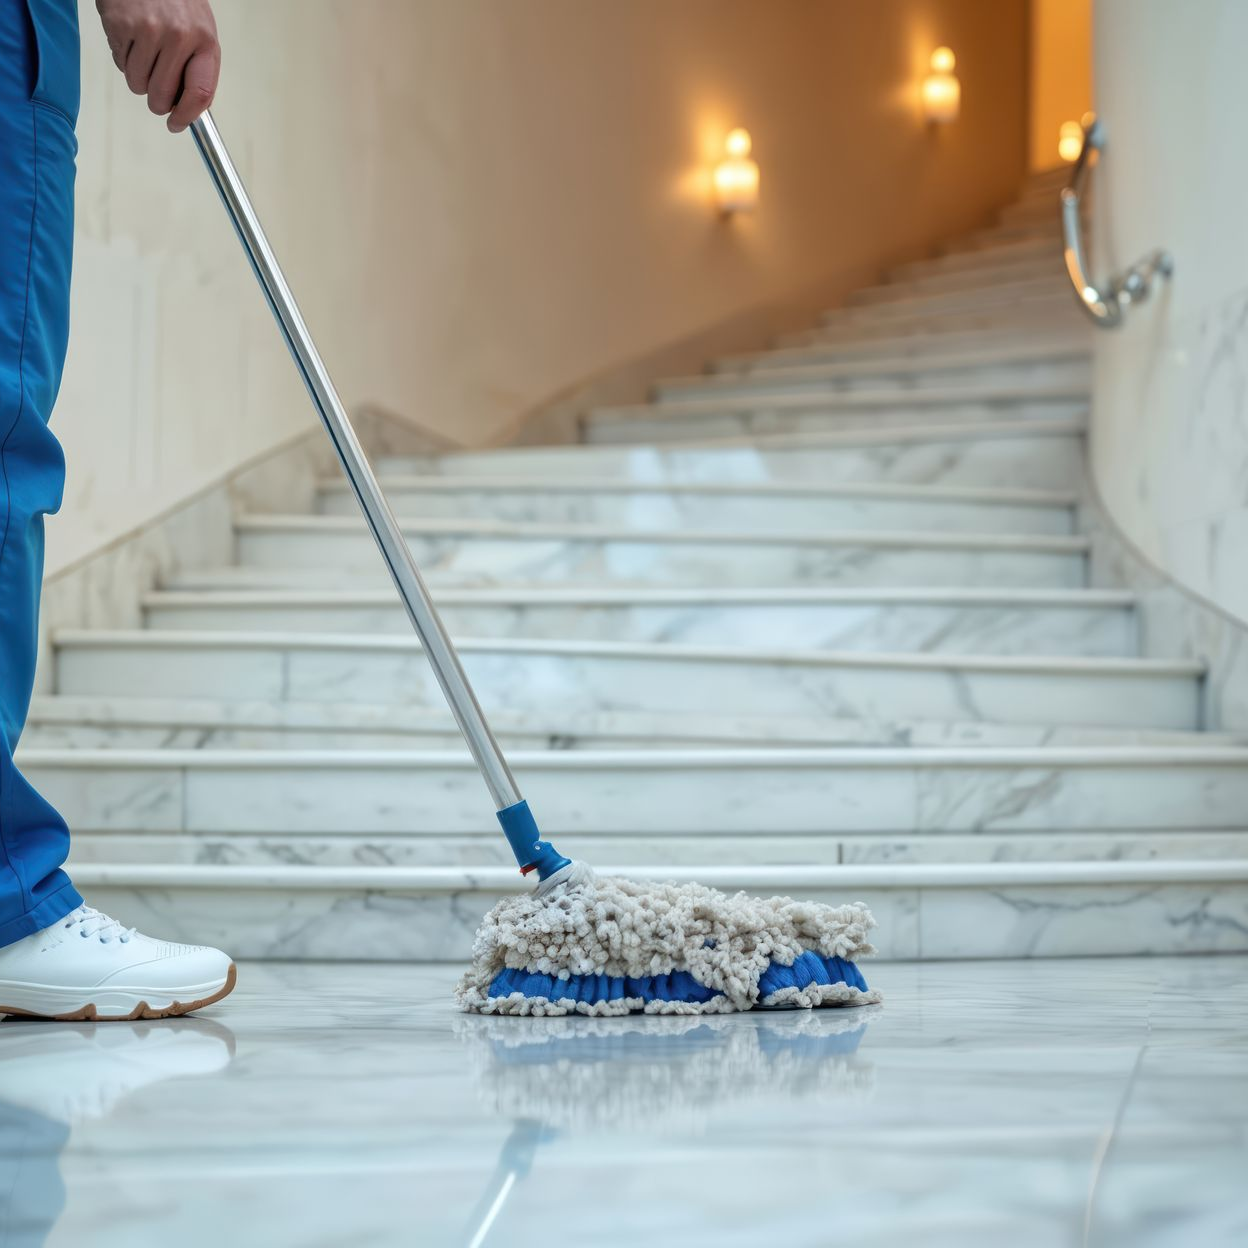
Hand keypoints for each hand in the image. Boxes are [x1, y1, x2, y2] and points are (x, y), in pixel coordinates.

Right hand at [96, 0, 219, 132]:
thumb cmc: (175, 0)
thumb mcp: (199, 29)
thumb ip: (199, 67)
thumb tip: (193, 109)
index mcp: (204, 40)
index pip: (200, 93)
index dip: (187, 116)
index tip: (177, 124)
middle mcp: (178, 36)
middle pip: (162, 96)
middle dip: (157, 101)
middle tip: (156, 90)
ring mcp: (147, 30)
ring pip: (138, 84)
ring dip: (139, 78)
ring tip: (145, 53)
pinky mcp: (120, 24)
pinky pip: (120, 64)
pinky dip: (124, 58)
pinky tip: (132, 37)